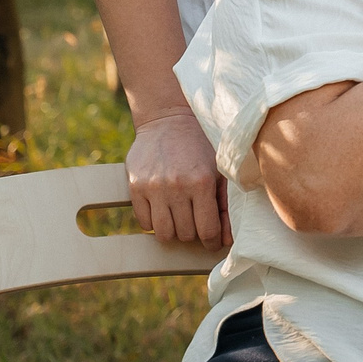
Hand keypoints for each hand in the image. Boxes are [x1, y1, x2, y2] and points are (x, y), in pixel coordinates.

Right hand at [128, 109, 226, 244]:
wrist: (169, 120)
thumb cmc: (201, 146)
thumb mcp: (220, 169)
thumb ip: (226, 204)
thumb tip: (227, 239)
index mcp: (202, 182)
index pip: (207, 230)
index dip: (212, 241)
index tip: (213, 241)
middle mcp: (176, 187)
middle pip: (185, 234)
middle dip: (194, 234)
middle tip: (197, 224)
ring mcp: (153, 188)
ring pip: (163, 232)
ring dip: (173, 231)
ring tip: (180, 220)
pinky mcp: (135, 187)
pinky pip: (144, 222)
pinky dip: (154, 222)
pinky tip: (164, 210)